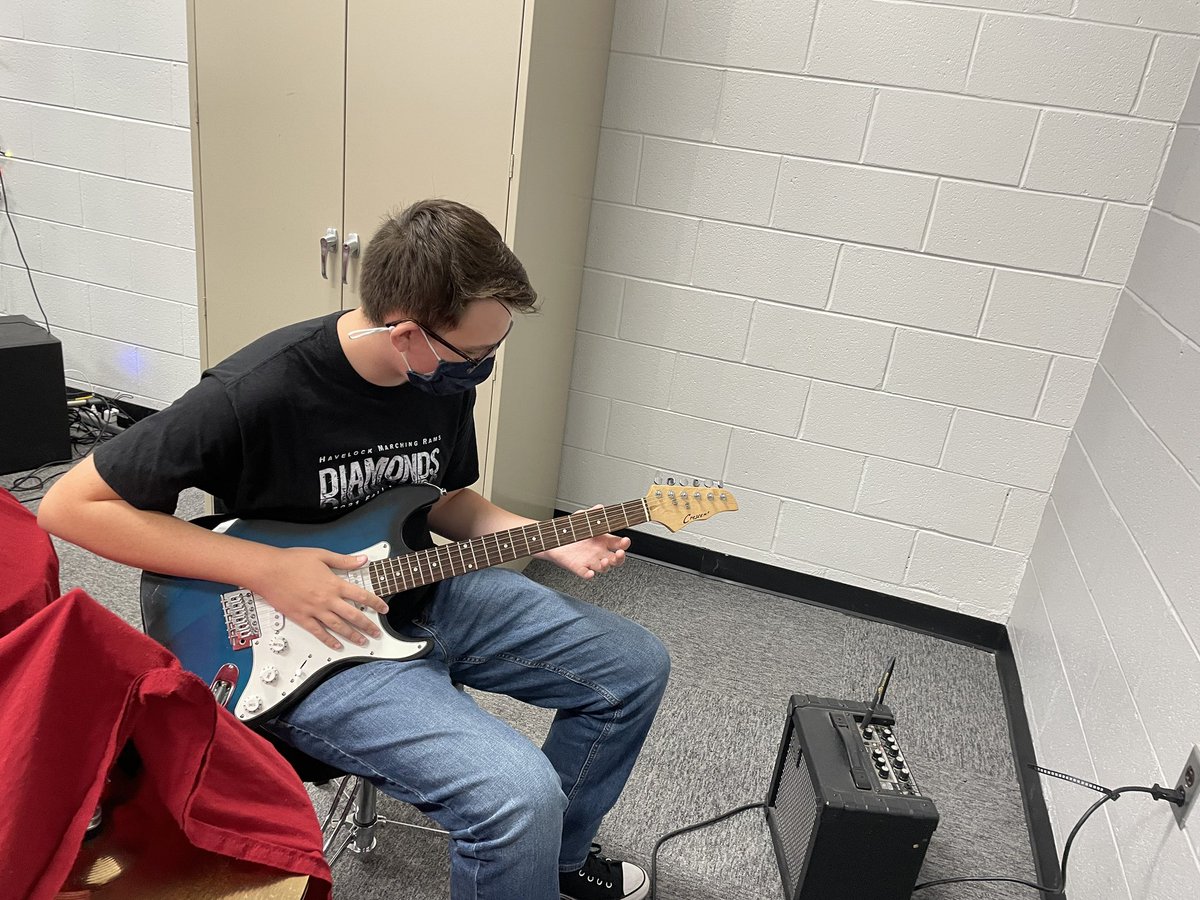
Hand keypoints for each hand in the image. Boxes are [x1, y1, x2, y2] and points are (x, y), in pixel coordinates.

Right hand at [246, 547, 388, 650]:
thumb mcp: (322, 555)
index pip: (361, 596)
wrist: (268, 570)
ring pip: (338, 626)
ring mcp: (314, 610)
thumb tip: (362, 560)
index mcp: (334, 583)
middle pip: (353, 615)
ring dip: (352, 635)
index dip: (376, 603)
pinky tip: (336, 645)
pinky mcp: (301, 617)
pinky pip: (318, 632)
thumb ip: (344, 560)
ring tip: (363, 641)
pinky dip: (329, 640)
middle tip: (377, 633)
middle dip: (368, 625)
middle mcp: (326, 599)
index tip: (383, 609)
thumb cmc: (291, 561)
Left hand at [540, 522, 630, 580]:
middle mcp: (599, 552)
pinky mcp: (578, 567)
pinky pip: (585, 573)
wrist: (554, 539)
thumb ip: (592, 514)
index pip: (618, 544)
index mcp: (603, 540)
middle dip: (620, 558)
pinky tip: (590, 573)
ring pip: (603, 568)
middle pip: (615, 559)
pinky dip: (588, 574)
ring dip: (606, 566)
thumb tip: (599, 507)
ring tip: (604, 562)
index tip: (626, 541)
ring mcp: (589, 561)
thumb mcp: (582, 519)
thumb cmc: (571, 530)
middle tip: (619, 553)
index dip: (623, 544)